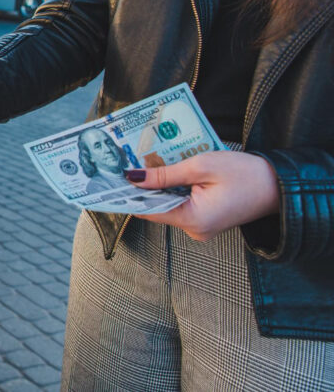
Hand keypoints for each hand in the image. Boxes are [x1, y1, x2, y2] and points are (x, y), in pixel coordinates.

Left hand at [127, 151, 279, 240]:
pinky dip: (173, 188)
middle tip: (124, 163)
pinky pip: (181, 203)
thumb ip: (164, 174)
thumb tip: (132, 177)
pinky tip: (167, 170)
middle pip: (156, 207)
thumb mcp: (201, 166)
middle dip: (142, 186)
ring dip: (158, 185)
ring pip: (168, 204)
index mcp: (192, 220)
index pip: (147, 210)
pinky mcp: (206, 219)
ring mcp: (200, 226)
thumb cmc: (245, 173)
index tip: (109, 180)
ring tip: (142, 162)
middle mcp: (194, 229)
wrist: (281, 185)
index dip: (127, 194)